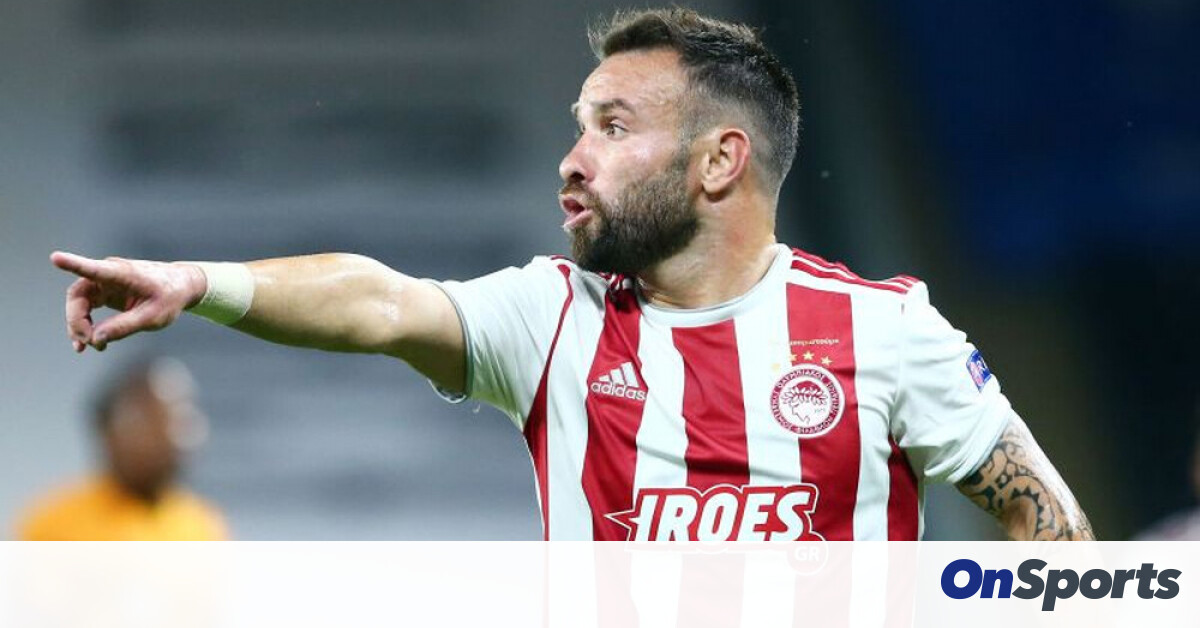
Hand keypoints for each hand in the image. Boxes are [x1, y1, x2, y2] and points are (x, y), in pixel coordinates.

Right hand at [50, 251, 206, 351]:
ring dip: (78, 326)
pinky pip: (85, 309)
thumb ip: (124, 327)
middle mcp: (108, 274)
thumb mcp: (153, 317)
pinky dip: (85, 325)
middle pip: (77, 296)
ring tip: (85, 347)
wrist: (180, 286)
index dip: (74, 264)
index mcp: (122, 274)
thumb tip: (95, 339)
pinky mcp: (104, 293)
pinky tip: (89, 342)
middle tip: (87, 342)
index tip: (56, 258)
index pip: (94, 269)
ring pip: (78, 304)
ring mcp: (103, 283)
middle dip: (76, 321)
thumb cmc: (170, 297)